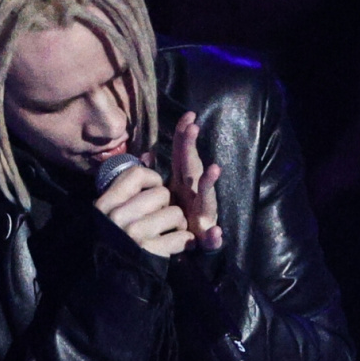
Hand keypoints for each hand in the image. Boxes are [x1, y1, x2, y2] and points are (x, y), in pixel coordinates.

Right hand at [94, 163, 193, 256]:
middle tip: (161, 219)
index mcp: (107, 204)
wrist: (113, 280)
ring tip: (169, 233)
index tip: (155, 189)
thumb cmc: (115, 241)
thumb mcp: (112, 212)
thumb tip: (148, 155)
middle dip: (168, 205)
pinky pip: (181, 237)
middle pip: (161, 193)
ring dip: (178, 225)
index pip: (136, 175)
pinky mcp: (150, 252)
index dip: (153, 179)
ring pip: (175, 214)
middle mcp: (118, 217)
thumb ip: (129, 186)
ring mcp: (134, 235)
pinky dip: (183, 243)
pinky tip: (175, 246)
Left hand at [170, 112, 222, 249]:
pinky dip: (213, 236)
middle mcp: (195, 194)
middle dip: (191, 149)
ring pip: (207, 198)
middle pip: (192, 168)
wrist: (194, 246)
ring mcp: (203, 213)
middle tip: (193, 127)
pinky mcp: (206, 237)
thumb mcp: (168, 194)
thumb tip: (145, 155)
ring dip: (209, 184)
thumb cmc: (181, 216)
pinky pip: (210, 237)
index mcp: (184, 183)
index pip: (182, 156)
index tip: (188, 114)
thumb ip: (157, 176)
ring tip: (214, 169)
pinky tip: (214, 232)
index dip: (184, 136)